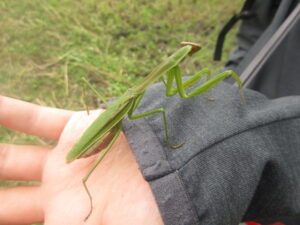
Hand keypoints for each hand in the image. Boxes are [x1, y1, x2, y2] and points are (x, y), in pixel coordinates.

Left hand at [0, 96, 163, 224]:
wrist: (176, 178)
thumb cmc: (145, 218)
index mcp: (62, 221)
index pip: (12, 221)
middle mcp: (56, 191)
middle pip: (2, 196)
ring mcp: (64, 158)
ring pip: (9, 154)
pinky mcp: (76, 129)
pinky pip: (33, 119)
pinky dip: (6, 111)